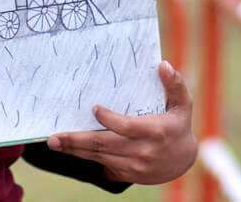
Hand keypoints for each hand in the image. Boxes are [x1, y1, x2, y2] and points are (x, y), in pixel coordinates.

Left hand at [46, 60, 196, 184]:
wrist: (184, 160)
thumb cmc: (179, 126)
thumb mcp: (183, 104)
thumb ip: (175, 84)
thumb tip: (163, 65)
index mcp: (155, 131)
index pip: (126, 126)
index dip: (108, 119)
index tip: (94, 109)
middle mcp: (143, 151)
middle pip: (104, 145)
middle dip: (77, 140)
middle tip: (55, 137)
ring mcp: (135, 166)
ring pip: (99, 157)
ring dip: (76, 150)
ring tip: (56, 143)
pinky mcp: (129, 174)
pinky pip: (103, 166)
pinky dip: (87, 157)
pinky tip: (71, 150)